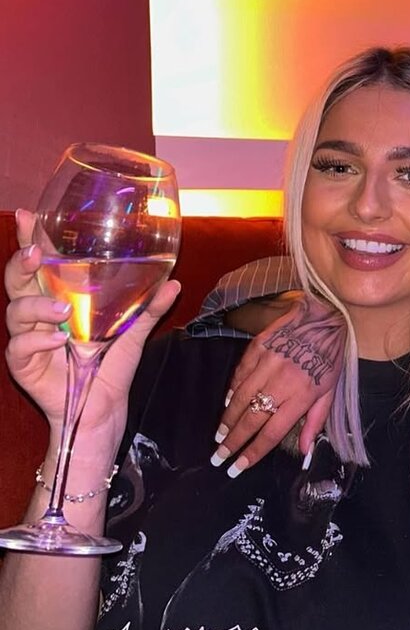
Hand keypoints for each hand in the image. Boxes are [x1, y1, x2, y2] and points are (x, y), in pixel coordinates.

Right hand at [5, 209, 180, 447]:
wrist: (102, 413)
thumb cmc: (111, 370)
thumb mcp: (133, 335)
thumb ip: (148, 309)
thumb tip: (174, 284)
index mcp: (58, 298)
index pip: (40, 263)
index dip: (32, 239)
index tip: (31, 216)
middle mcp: (38, 314)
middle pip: (16, 279)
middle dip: (21, 262)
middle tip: (35, 253)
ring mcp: (28, 339)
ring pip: (15, 311)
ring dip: (36, 306)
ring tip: (63, 310)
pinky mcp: (24, 365)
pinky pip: (20, 347)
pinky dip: (37, 341)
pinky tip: (59, 342)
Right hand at [210, 293, 345, 474]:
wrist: (326, 315)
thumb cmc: (330, 358)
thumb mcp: (330, 392)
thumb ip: (315, 422)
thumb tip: (305, 452)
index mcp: (301, 397)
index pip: (271, 433)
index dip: (252, 453)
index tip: (237, 467)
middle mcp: (281, 382)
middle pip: (251, 419)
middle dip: (232, 442)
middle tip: (218, 457)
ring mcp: (266, 363)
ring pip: (240, 398)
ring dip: (227, 420)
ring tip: (218, 436)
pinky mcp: (258, 347)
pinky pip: (240, 374)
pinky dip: (231, 391)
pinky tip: (227, 405)